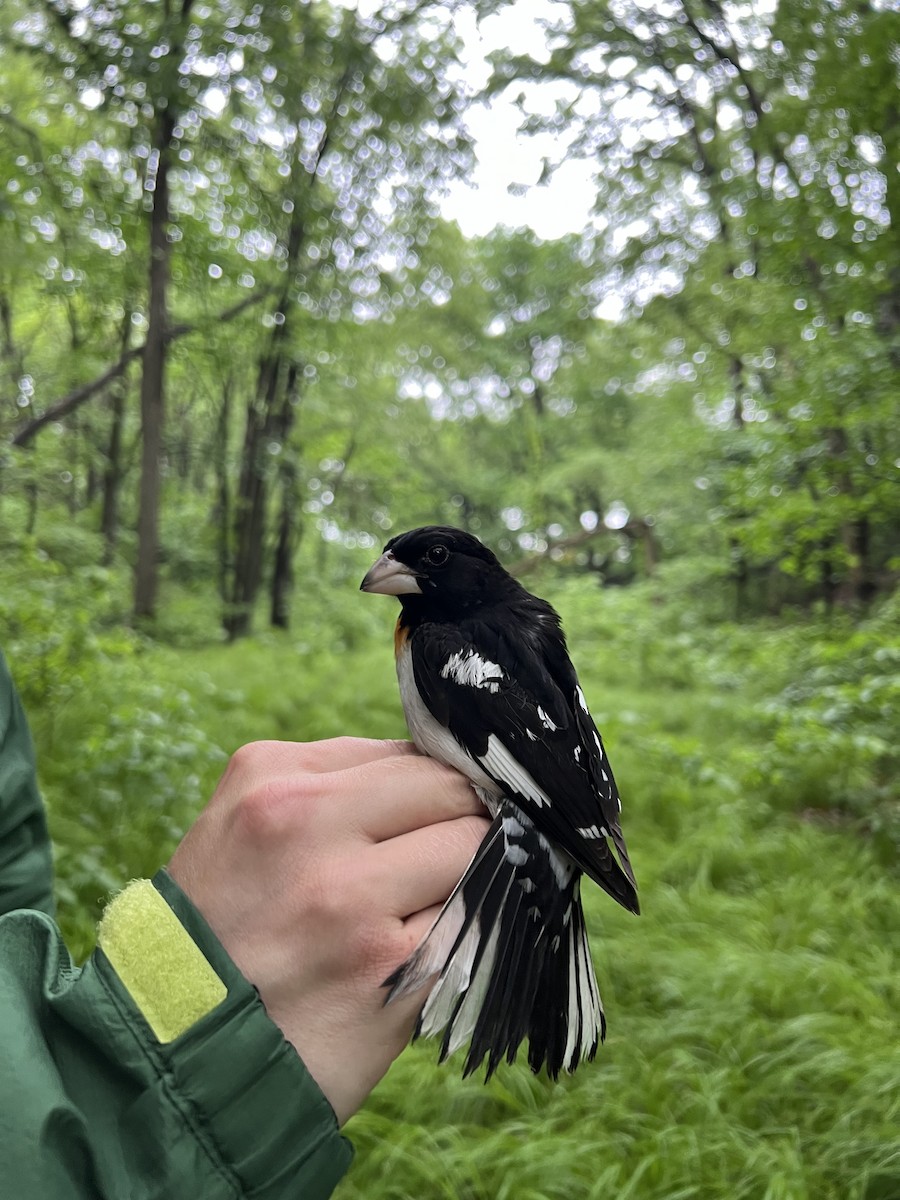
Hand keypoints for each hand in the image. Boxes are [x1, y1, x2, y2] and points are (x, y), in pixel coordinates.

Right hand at [168, 738, 488, 1123]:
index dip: (432, 789)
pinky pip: (475, 917)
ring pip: (475, 848)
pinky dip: (465, 931)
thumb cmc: (222, 931)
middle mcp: (309, 823)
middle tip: (439, 862)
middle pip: (450, 789)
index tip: (431, 819)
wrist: (180, 1055)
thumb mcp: (243, 823)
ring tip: (422, 910)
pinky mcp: (394, 964)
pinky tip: (420, 952)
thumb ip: (332, 786)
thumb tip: (439, 774)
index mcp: (273, 777)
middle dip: (461, 821)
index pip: (407, 753)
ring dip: (467, 877)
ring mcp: (353, 895)